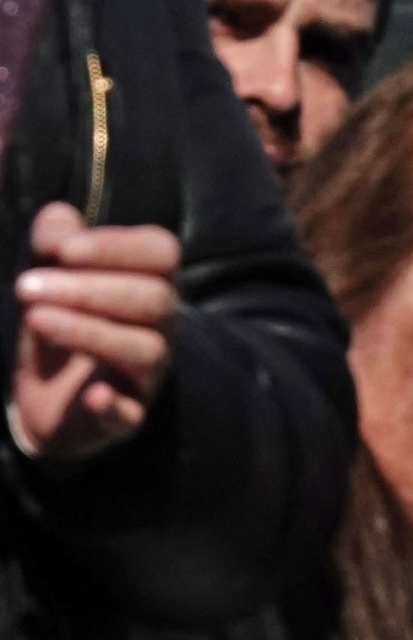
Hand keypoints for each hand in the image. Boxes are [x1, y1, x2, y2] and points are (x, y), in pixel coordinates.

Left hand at [11, 204, 176, 462]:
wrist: (46, 396)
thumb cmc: (57, 320)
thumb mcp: (49, 273)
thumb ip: (54, 239)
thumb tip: (59, 222)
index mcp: (147, 283)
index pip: (162, 252)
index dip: (117, 246)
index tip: (63, 251)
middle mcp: (160, 328)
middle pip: (155, 299)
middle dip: (86, 289)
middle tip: (23, 287)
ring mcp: (146, 375)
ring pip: (147, 350)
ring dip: (87, 331)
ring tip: (34, 320)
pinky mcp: (124, 418)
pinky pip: (131, 415)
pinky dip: (113, 406)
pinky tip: (92, 395)